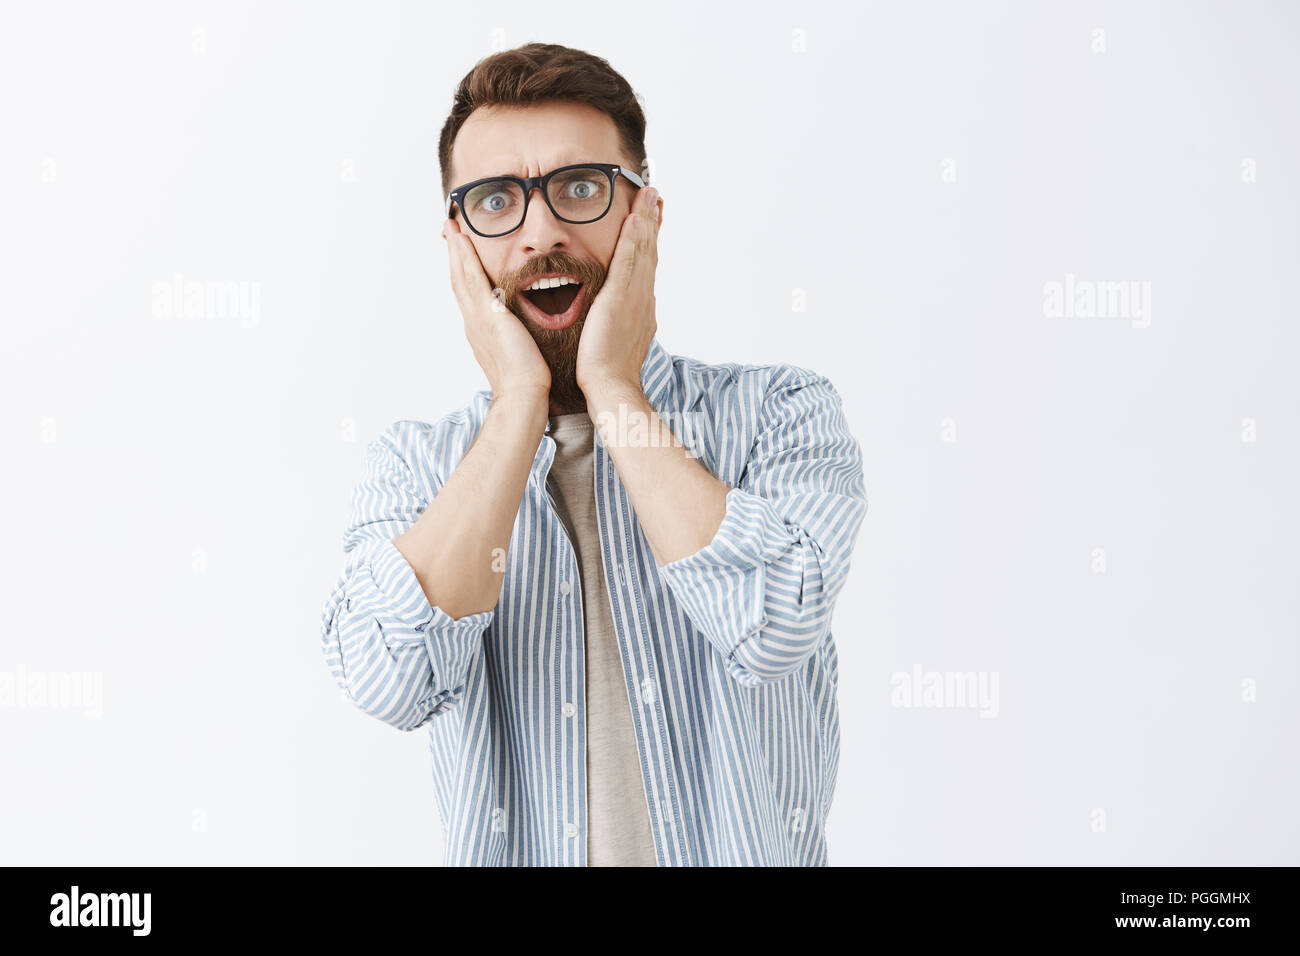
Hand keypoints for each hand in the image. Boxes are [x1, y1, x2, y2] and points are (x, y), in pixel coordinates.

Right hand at [443, 216, 550, 401]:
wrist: (523, 394)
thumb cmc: (527, 379)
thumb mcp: (519, 352)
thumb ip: (517, 337)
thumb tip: (522, 333)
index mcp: (481, 330)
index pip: (469, 295)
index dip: (462, 272)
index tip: (460, 253)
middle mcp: (474, 322)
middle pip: (458, 281)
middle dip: (454, 256)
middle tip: (449, 233)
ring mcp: (477, 318)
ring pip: (461, 276)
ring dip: (456, 251)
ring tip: (451, 228)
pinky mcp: (487, 316)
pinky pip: (472, 280)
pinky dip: (465, 259)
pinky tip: (463, 241)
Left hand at [575, 186, 661, 397]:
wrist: (611, 386)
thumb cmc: (608, 371)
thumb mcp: (615, 339)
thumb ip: (617, 323)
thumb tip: (615, 318)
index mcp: (640, 306)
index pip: (646, 265)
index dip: (649, 240)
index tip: (650, 218)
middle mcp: (643, 297)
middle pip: (650, 251)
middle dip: (652, 222)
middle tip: (655, 195)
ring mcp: (635, 297)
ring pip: (643, 251)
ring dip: (646, 220)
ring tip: (649, 194)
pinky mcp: (621, 299)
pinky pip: (628, 262)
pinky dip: (634, 239)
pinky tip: (634, 219)